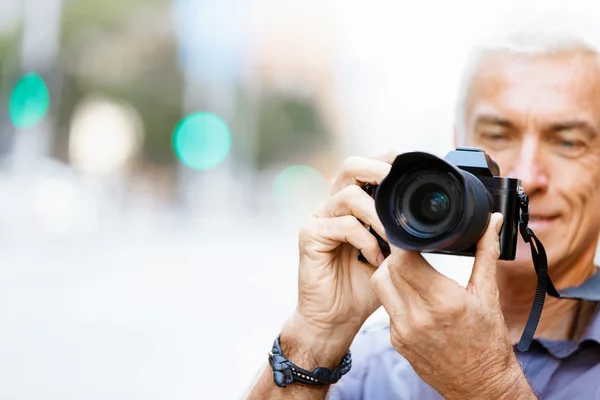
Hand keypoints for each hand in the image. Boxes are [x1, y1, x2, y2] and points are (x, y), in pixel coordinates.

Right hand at [282, 152, 397, 365]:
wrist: (336, 318)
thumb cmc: (364, 286)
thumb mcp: (392, 254)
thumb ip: (402, 231)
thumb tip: (430, 215)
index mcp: (353, 204)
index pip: (368, 169)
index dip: (389, 160)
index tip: (413, 165)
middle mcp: (334, 205)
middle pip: (351, 166)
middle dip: (379, 169)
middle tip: (399, 183)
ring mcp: (319, 218)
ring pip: (349, 195)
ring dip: (378, 214)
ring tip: (394, 237)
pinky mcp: (310, 235)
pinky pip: (342, 225)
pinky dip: (365, 240)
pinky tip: (376, 258)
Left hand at [370, 213, 533, 398]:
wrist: (480, 385)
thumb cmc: (488, 341)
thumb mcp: (488, 294)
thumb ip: (486, 252)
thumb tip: (493, 220)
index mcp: (443, 302)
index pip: (404, 260)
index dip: (403, 242)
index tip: (411, 233)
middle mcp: (418, 317)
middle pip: (387, 268)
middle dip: (397, 254)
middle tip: (410, 248)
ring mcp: (403, 331)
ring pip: (380, 285)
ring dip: (390, 272)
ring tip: (409, 268)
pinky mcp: (396, 341)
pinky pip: (386, 307)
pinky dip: (395, 295)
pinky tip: (411, 294)